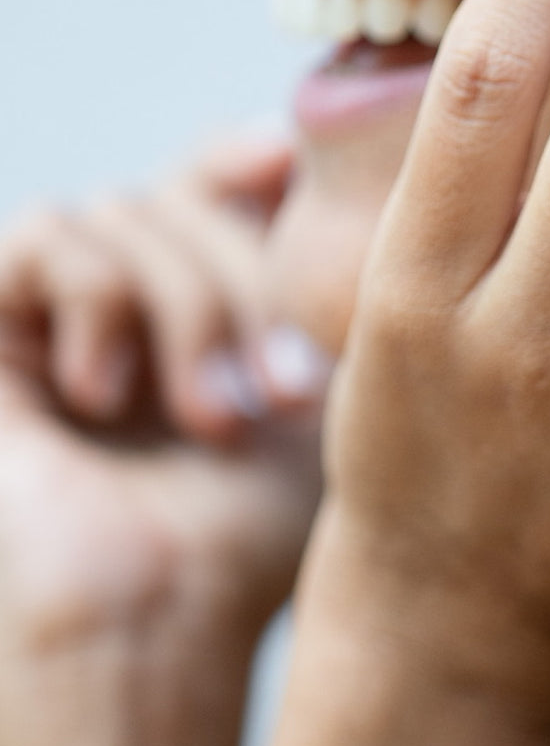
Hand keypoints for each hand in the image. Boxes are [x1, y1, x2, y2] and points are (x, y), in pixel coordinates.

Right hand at [0, 132, 324, 745]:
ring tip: (208, 420)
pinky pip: (45, 236)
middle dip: (242, 288)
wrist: (166, 609)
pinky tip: (106, 395)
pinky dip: (97, 302)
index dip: (238, 159)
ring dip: (183, 312)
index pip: (210, 177)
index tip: (281, 160)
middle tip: (278, 400)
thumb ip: (298, 269)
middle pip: (184, 193)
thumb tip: (275, 136)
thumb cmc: (256, 517)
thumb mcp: (308, 376)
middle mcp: (133, 295)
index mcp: (203, 298)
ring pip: (125, 208)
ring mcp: (59, 310)